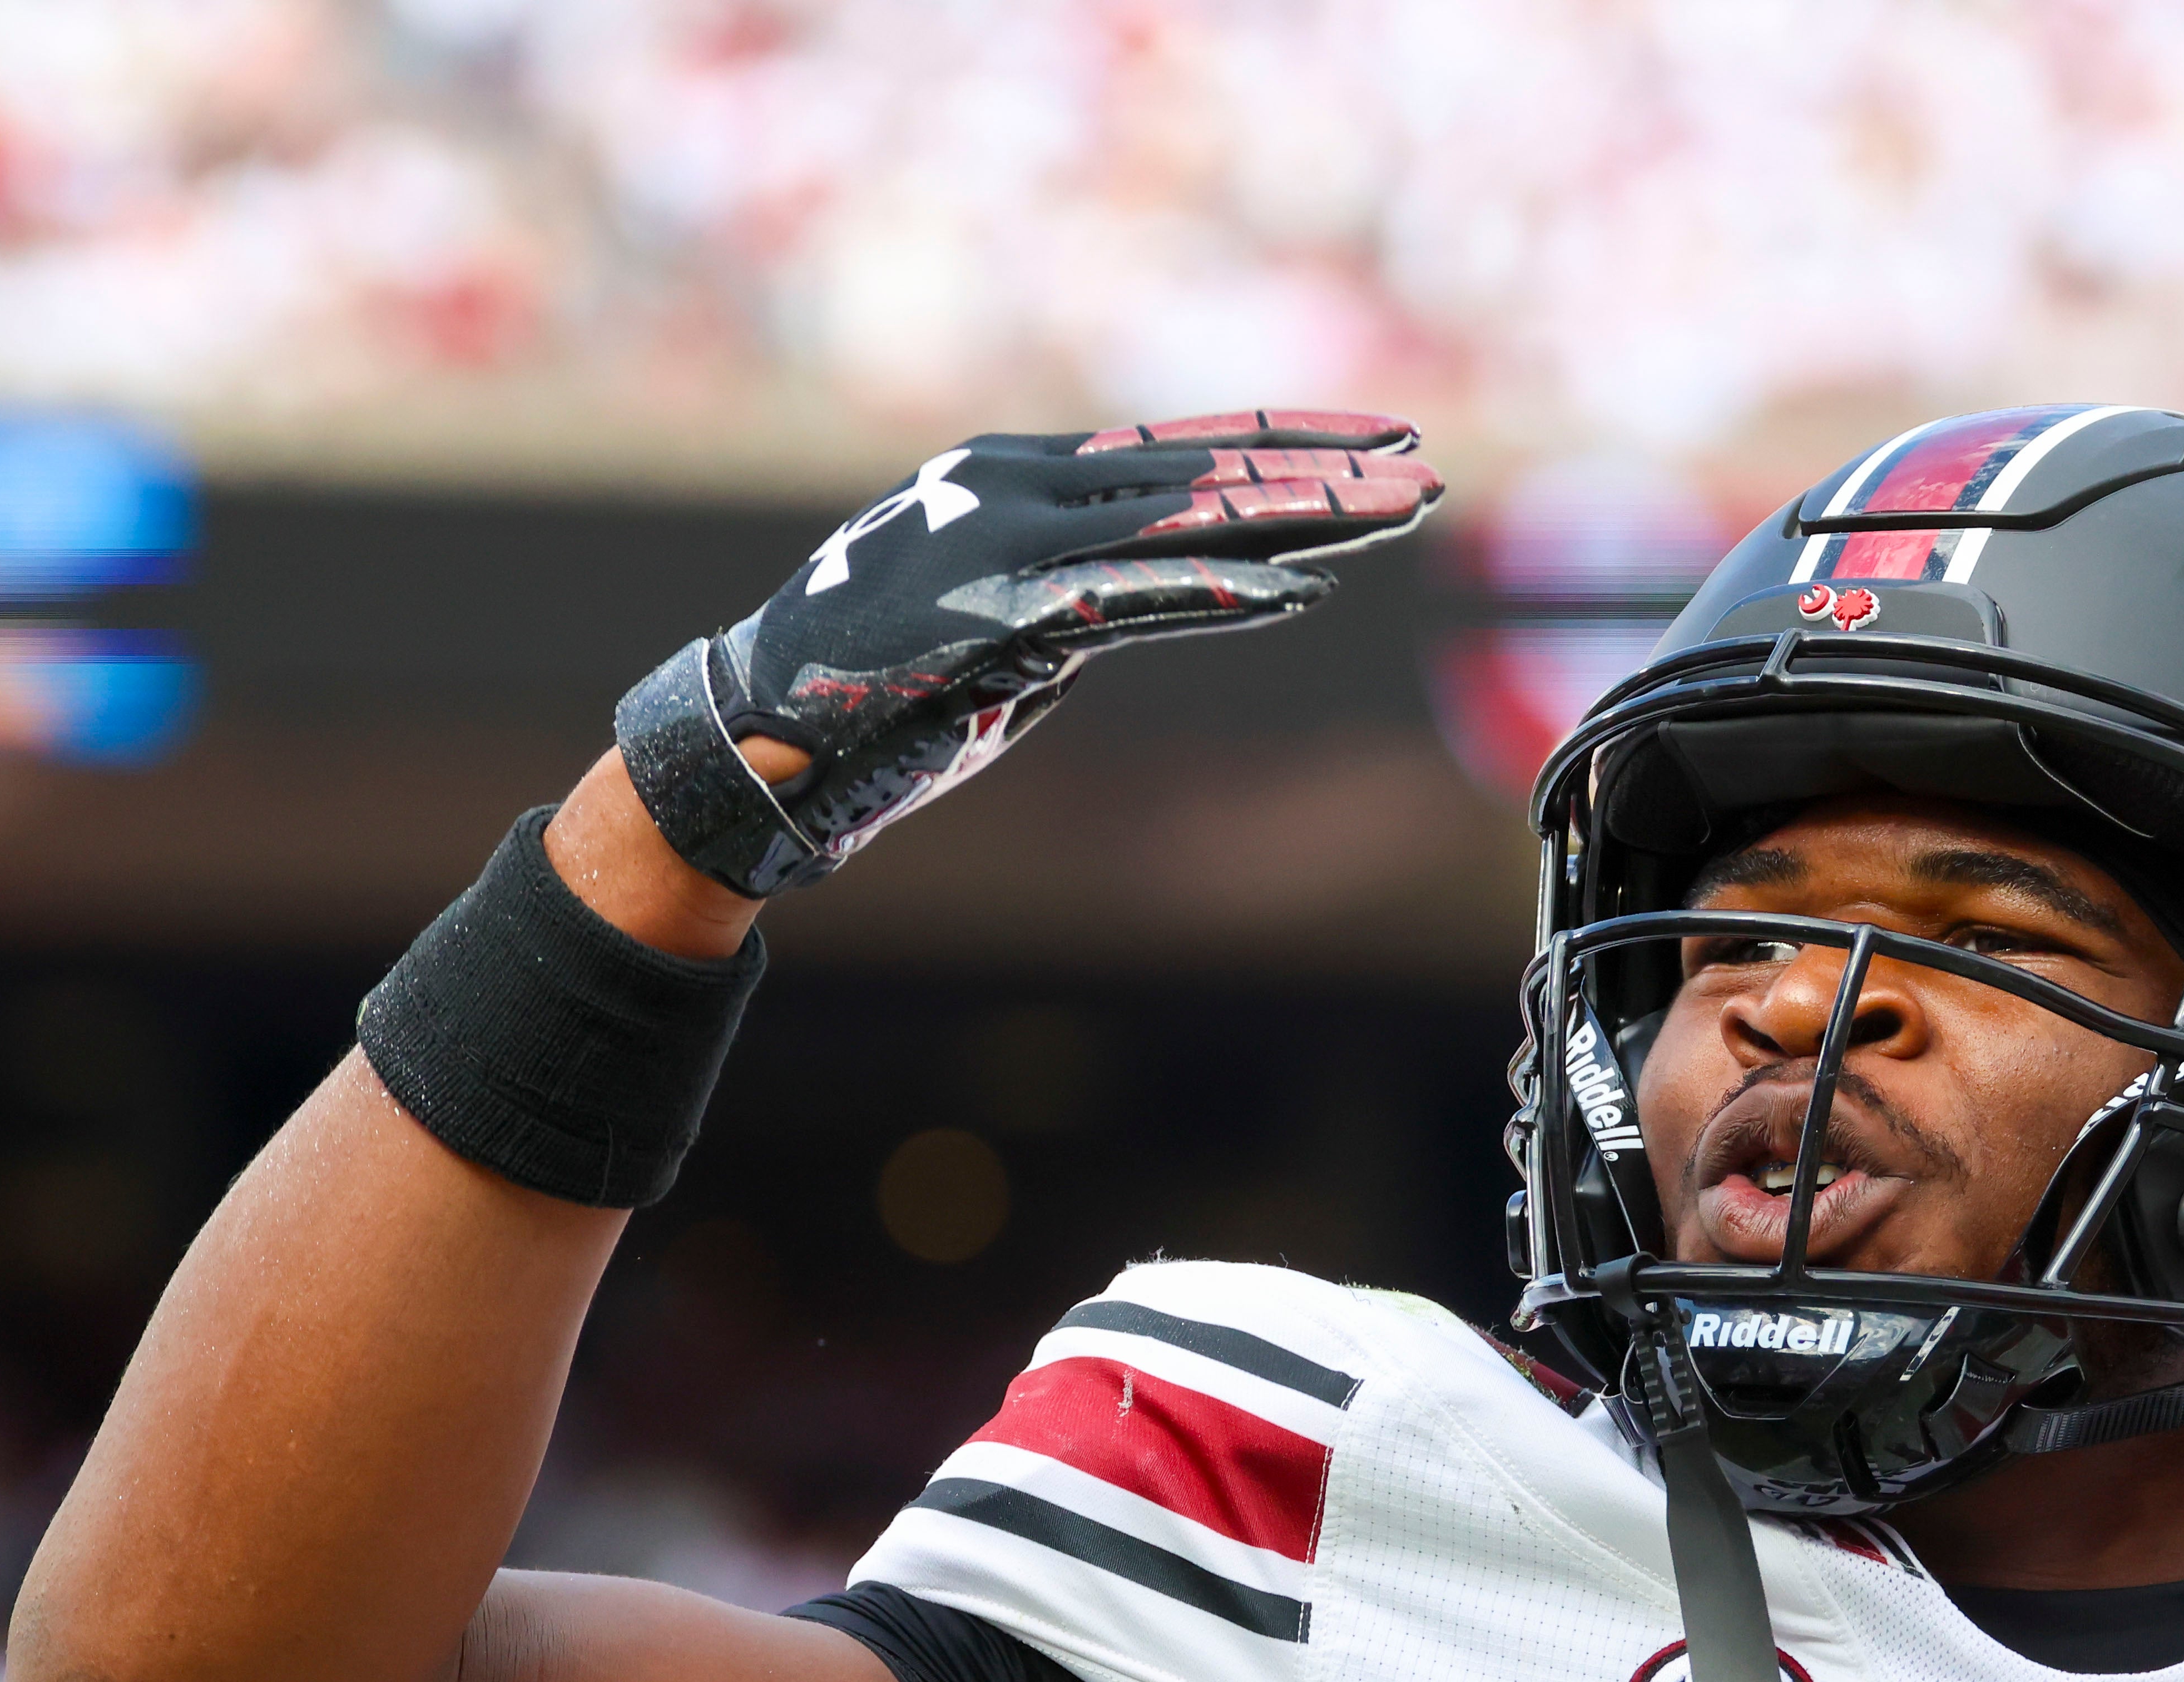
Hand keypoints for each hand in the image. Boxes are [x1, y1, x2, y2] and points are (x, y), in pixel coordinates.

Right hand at [612, 410, 1439, 898]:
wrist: (757, 737)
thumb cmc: (875, 689)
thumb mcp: (999, 618)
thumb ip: (1084, 592)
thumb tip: (1176, 593)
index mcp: (1012, 475)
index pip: (1178, 447)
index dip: (1285, 442)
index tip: (1379, 442)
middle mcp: (1011, 489)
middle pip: (1200, 474)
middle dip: (1323, 477)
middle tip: (1426, 473)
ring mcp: (1003, 549)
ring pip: (1184, 525)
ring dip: (1301, 525)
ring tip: (1397, 517)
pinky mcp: (998, 621)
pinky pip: (1131, 603)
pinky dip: (1216, 595)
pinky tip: (1296, 592)